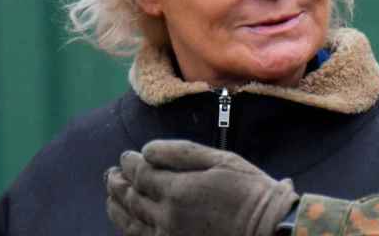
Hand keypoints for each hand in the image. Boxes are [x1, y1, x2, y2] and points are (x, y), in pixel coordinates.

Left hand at [105, 140, 298, 235]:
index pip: (140, 174)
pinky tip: (128, 221)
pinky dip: (129, 228)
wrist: (267, 229)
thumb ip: (181, 153)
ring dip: (117, 207)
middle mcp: (166, 217)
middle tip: (111, 174)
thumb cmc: (249, 190)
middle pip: (131, 198)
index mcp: (177, 190)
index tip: (126, 156)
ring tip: (111, 196)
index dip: (130, 163)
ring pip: (131, 222)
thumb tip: (147, 150)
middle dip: (118, 183)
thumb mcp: (220, 160)